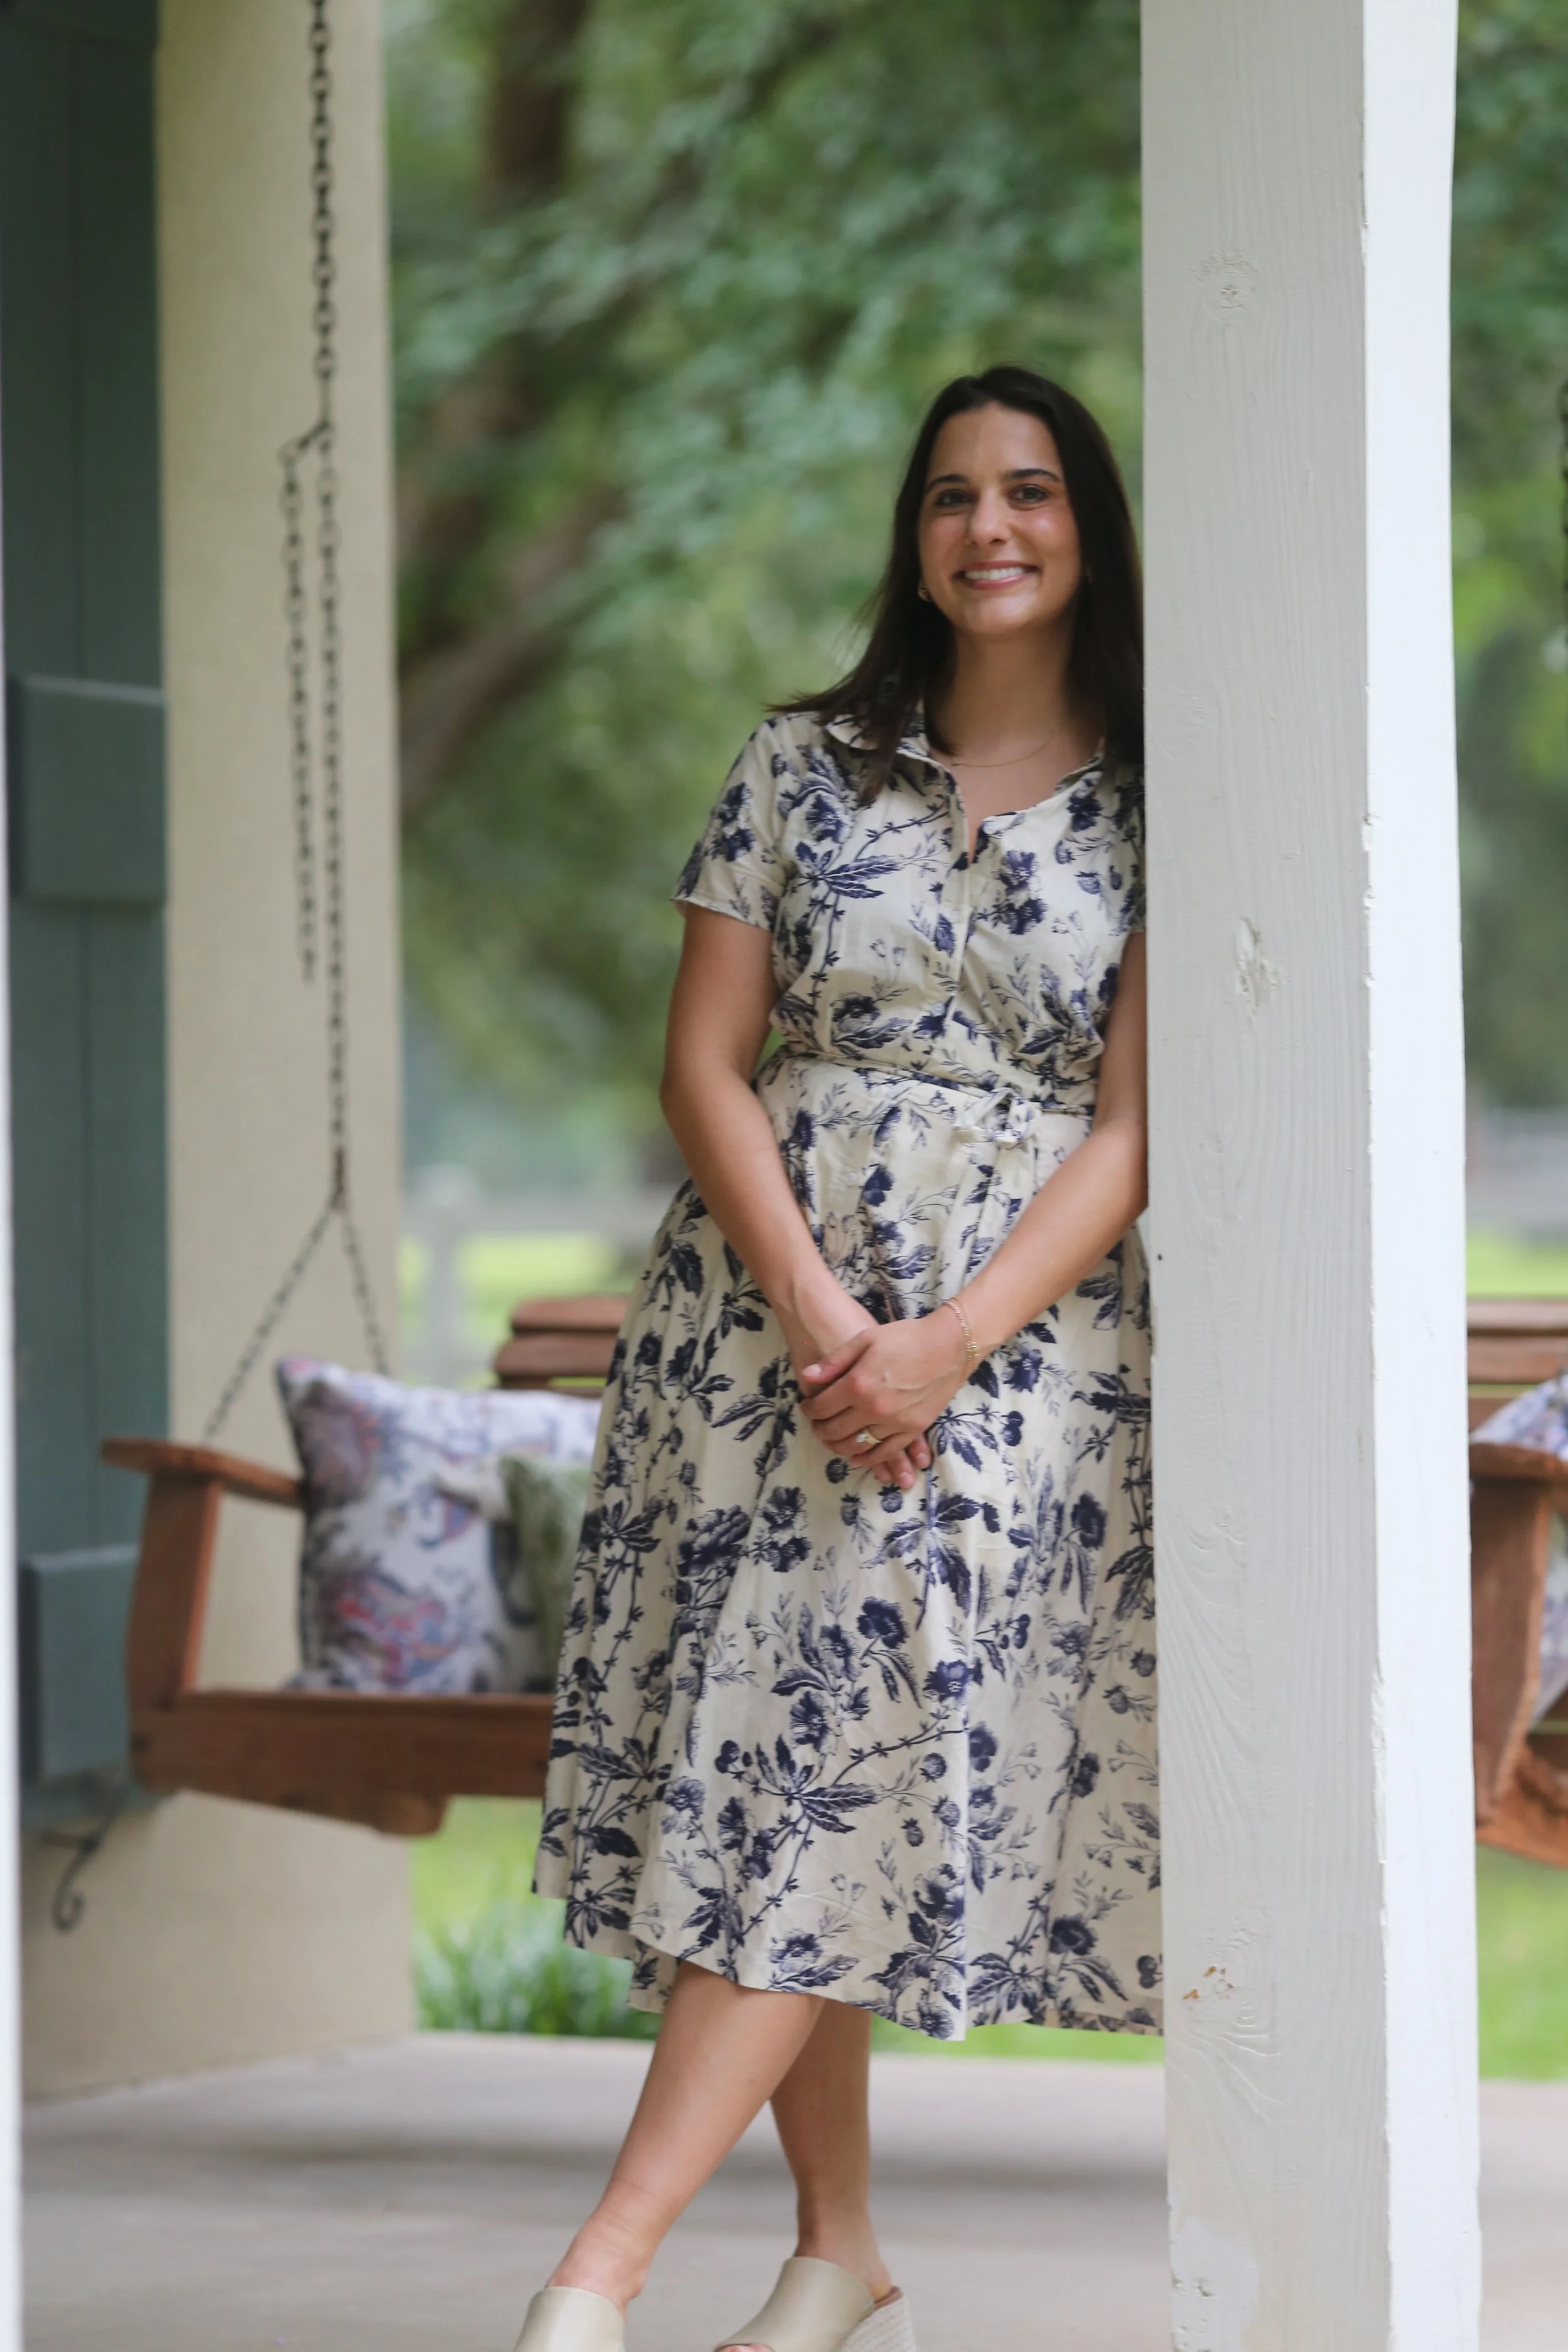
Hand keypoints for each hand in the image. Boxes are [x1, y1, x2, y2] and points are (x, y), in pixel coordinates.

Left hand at [777, 1286, 931, 1491]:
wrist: (948, 1346)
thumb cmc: (905, 1337)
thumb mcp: (865, 1339)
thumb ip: (834, 1361)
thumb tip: (806, 1377)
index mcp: (858, 1384)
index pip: (821, 1407)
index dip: (809, 1410)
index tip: (807, 1407)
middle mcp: (873, 1408)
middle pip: (835, 1430)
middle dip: (820, 1430)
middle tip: (817, 1425)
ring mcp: (894, 1422)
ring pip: (857, 1445)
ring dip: (839, 1446)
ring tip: (833, 1439)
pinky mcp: (912, 1430)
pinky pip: (884, 1452)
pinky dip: (867, 1459)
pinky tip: (857, 1457)